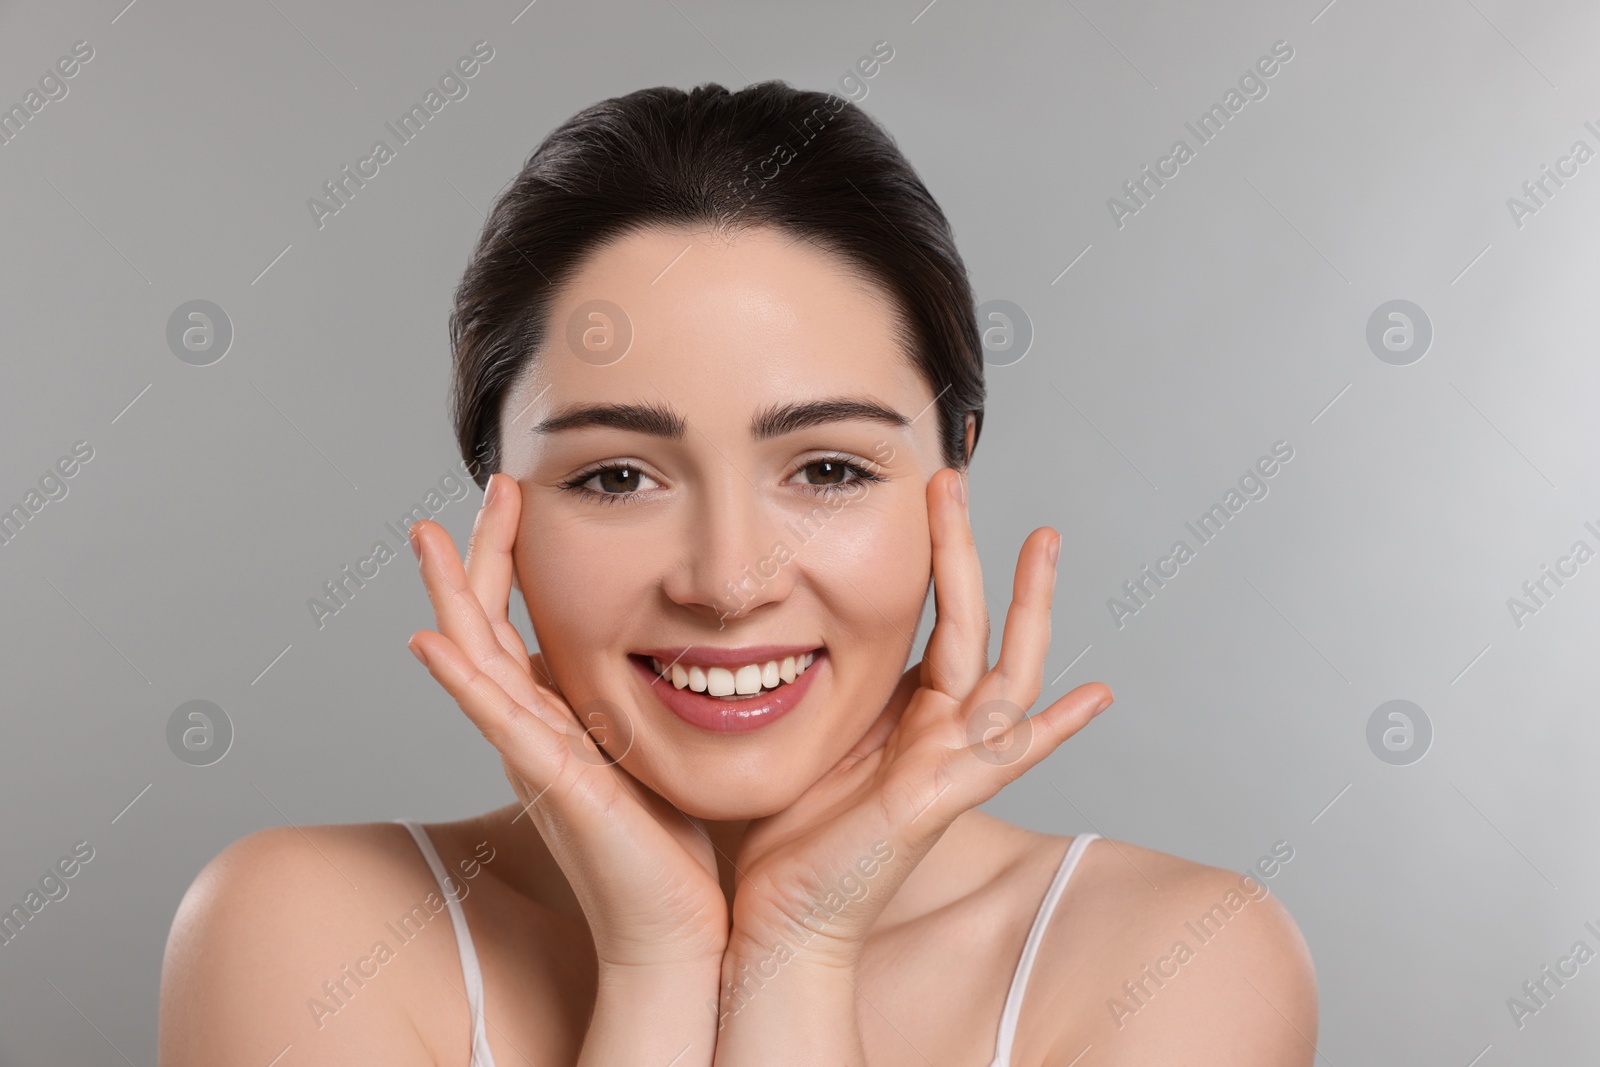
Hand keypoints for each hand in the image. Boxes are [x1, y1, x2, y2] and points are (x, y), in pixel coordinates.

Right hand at [406, 472, 729, 971]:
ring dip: (452, 596)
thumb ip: (642, 702)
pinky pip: (496, 721)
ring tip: (428, 537)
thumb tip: (669, 648)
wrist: (680, 928)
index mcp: (561, 718)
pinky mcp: (551, 784)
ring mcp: (535, 755)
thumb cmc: (674, 847)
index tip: (525, 493)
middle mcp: (536, 730)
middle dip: (485, 553)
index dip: (518, 559)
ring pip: (477, 660)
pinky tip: (429, 641)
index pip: (524, 622)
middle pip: (490, 625)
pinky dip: (460, 680)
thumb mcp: (654, 748)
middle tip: (492, 482)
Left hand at [723, 467, 1112, 967]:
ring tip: (1042, 542)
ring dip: (1025, 604)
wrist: (779, 922)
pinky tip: (1097, 695)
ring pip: (1003, 670)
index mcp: (904, 718)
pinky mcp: (940, 799)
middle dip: (968, 554)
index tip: (930, 502)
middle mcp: (936, 735)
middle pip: (971, 626)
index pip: (934, 626)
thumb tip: (771, 634)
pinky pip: (1008, 754)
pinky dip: (1055, 727)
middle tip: (954, 477)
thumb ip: (815, 692)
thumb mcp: (800, 740)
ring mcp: (948, 766)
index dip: (937, 564)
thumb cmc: (782, 841)